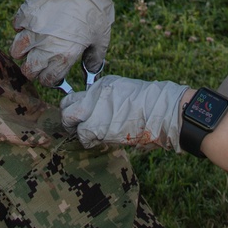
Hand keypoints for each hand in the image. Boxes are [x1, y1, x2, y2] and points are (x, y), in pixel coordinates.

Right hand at [10, 0, 125, 86]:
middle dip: (34, 69)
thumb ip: (95, 58)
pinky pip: (16, 26)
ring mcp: (33, 28)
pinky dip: (21, 28)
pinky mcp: (26, 12)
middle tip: (41, 62)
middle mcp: (45, 46)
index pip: (47, 80)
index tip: (53, 75)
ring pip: (16, 51)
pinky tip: (32, 24)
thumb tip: (92, 70)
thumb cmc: (97, 9)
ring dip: (23, 52)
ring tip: (33, 45)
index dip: (51, 79)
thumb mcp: (101, 37)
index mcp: (64, 56)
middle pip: (28, 70)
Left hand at [60, 76, 190, 150]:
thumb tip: (92, 109)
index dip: (73, 109)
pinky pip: (85, 138)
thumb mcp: (122, 91)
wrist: (161, 109)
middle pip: (66, 110)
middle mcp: (95, 97)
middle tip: (77, 127)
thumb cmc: (147, 102)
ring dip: (80, 133)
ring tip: (92, 134)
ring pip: (73, 126)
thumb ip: (104, 99)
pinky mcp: (101, 129)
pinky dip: (89, 141)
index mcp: (101, 86)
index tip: (79, 116)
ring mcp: (96, 112)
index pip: (73, 98)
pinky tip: (100, 139)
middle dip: (69, 121)